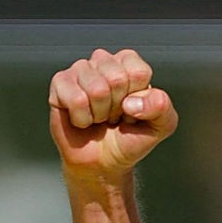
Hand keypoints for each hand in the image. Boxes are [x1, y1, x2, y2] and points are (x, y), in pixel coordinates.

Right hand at [48, 48, 177, 177]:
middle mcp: (104, 61)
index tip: (134, 110)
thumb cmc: (131, 138)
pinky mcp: (59, 83)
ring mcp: (80, 69)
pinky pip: (76, 99)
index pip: (138, 71)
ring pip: (96, 90)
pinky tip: (83, 119)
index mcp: (130, 64)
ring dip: (100, 114)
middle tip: (115, 116)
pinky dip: (83, 118)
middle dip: (118, 107)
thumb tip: (132, 102)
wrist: (104, 161)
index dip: (138, 98)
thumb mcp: (161, 125)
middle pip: (117, 79)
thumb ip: (162, 107)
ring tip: (100, 117)